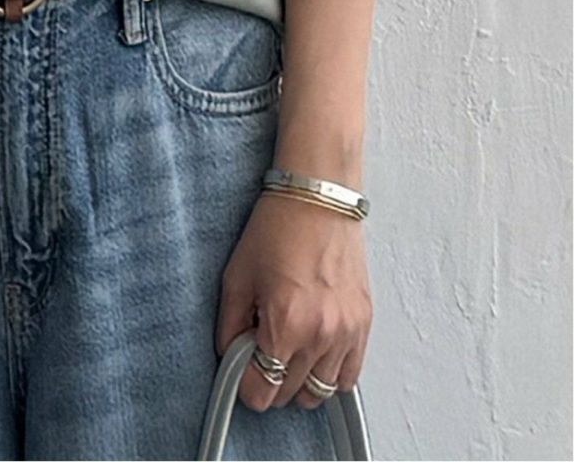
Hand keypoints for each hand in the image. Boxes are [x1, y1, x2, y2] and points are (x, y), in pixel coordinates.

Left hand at [215, 191, 371, 411]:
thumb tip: (231, 355)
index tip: (241, 371)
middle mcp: (321, 334)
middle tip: (259, 351)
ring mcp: (347, 331)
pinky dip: (330, 372)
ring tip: (287, 350)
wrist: (317, 197)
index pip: (263, 391)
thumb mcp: (237, 275)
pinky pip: (349, 374)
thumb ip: (229, 325)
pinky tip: (313, 350)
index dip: (245, 385)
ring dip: (300, 381)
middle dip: (269, 381)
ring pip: (321, 391)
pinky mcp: (364, 323)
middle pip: (291, 395)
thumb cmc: (277, 227)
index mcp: (286, 324)